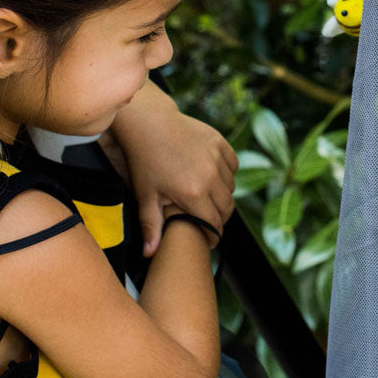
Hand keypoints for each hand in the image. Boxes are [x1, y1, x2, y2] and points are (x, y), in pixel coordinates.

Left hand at [109, 87, 237, 256]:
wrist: (149, 123)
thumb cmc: (144, 161)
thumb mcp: (146, 195)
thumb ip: (151, 225)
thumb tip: (150, 253)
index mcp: (193, 193)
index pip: (213, 223)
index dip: (212, 235)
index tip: (208, 239)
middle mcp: (210, 176)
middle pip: (227, 208)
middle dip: (220, 219)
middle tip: (209, 222)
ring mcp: (217, 158)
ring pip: (231, 188)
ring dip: (223, 197)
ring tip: (209, 200)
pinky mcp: (220, 143)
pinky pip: (233, 166)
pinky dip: (227, 175)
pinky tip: (214, 178)